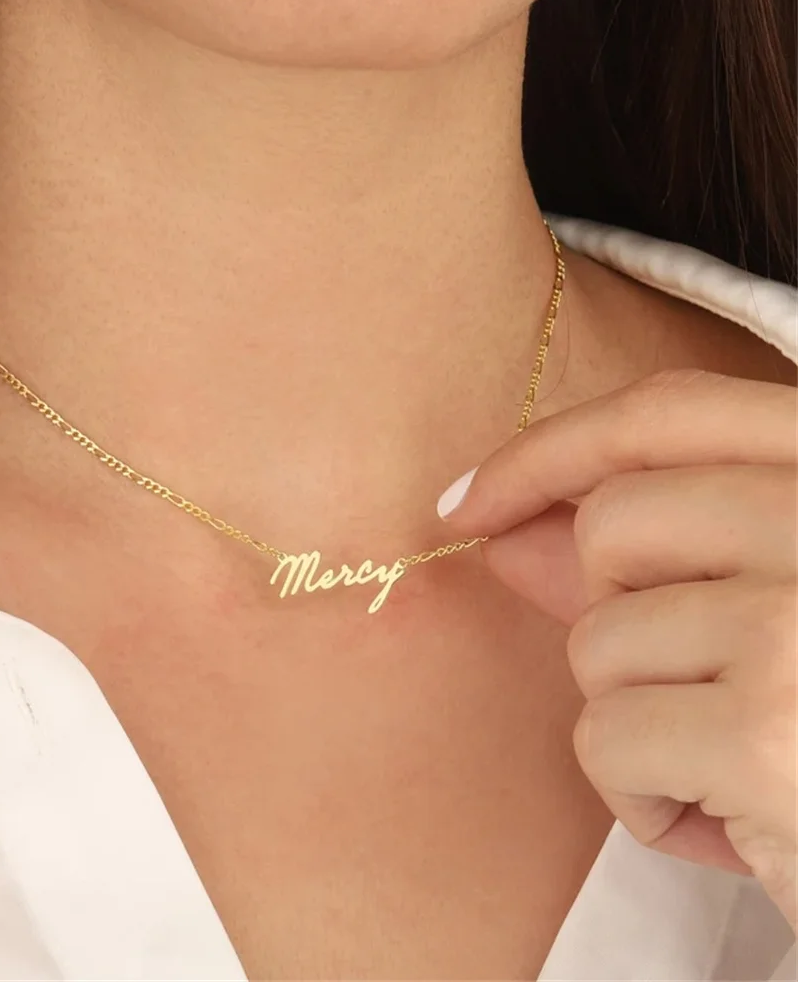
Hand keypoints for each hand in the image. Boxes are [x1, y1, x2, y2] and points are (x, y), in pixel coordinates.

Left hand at [439, 370, 797, 928]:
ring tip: (736, 760)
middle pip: (613, 522)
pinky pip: (605, 737)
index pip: (670, 413)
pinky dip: (642, 796)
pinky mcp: (763, 738)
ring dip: (639, 713)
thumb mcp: (766, 615)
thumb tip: (503, 533)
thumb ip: (651, 557)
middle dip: (614, 608)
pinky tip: (732, 821)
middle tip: (697, 677)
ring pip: (596, 636)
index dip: (549, 453)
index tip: (468, 504)